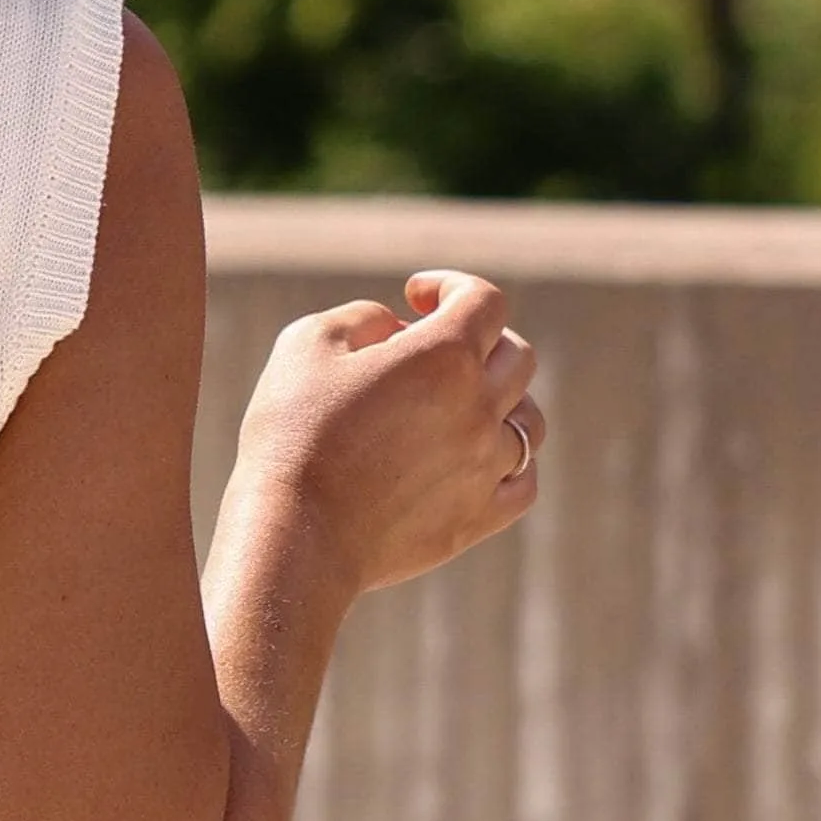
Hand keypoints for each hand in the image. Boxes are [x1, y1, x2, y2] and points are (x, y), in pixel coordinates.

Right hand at [226, 267, 541, 598]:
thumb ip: (361, 317)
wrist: (294, 535)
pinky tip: (474, 458)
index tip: (415, 297)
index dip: (452, 286)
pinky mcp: (478, 518)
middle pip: (517, 356)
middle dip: (479, 340)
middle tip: (435, 348)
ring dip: (501, 401)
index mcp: (444, 356)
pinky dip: (509, 462)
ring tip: (458, 406)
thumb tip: (394, 328)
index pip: (484, 300)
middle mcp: (479, 408)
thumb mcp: (306, 345)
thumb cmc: (292, 435)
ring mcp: (486, 467)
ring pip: (529, 422)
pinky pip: (524, 482)